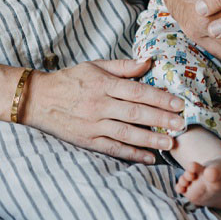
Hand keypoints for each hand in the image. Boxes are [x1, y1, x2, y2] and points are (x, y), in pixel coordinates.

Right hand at [22, 58, 185, 162]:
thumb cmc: (69, 80)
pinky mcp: (87, 141)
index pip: (136, 91)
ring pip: (127, 133)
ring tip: (171, 142)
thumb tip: (149, 61)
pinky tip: (149, 158)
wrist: (38, 99)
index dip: (159, 98)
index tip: (178, 103)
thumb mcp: (94, 66)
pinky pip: (113, 149)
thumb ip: (122, 66)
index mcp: (102, 84)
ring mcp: (93, 125)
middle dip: (161, 119)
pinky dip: (132, 154)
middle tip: (182, 124)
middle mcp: (98, 105)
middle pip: (135, 113)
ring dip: (150, 139)